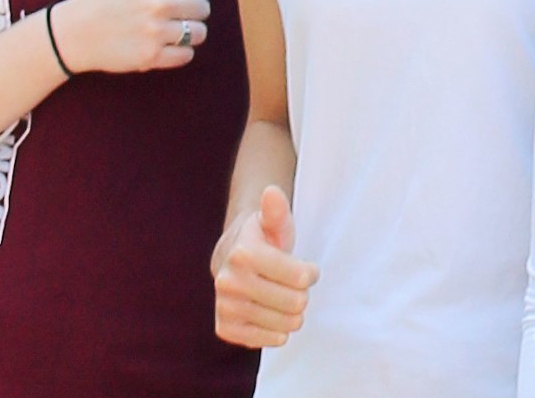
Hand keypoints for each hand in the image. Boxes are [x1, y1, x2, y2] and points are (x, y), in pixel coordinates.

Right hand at [48, 0, 212, 74]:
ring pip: (199, 33)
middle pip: (202, 9)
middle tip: (170, 12)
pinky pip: (186, 55)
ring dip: (188, 32)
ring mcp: (154, 32)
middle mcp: (158, 4)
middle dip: (190, 11)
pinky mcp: (151, 57)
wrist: (72, 33)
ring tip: (168, 29)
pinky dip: (178, 53)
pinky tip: (161, 45)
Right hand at [212, 185, 318, 349]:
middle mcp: (228, 281)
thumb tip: (272, 192)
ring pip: (283, 325)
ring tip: (282, 300)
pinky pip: (262, 340)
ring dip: (290, 315)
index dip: (310, 274)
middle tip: (292, 286)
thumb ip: (277, 210)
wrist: (232, 259)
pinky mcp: (224, 327)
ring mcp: (225, 305)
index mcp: (243, 253)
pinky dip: (274, 333)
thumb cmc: (263, 240)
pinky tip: (273, 318)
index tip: (305, 269)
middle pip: (295, 303)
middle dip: (301, 296)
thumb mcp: (274, 222)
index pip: (301, 277)